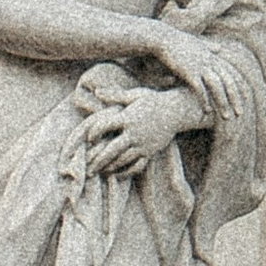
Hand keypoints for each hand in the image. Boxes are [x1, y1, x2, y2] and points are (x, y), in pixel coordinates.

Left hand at [75, 88, 190, 176]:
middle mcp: (134, 133)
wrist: (177, 111)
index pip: (104, 127)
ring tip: (99, 171)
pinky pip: (137, 166)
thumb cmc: (153, 101)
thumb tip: (96, 91)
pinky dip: (126, 172)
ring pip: (123, 160)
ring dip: (110, 167)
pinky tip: (117, 174)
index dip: (93, 133)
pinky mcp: (150, 152)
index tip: (89, 138)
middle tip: (88, 169)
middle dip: (98, 160)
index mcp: (127, 118)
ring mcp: (143, 144)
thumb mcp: (134, 95)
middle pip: (112, 150)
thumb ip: (114, 95)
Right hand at [156, 24, 251, 125]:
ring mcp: (200, 67)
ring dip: (223, 103)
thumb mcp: (198, 43)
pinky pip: (200, 89)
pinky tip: (208, 111)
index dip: (240, 87)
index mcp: (214, 56)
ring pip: (217, 88)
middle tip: (240, 114)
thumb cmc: (179, 41)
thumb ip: (210, 47)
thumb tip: (220, 48)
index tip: (247, 99)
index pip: (233, 73)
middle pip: (228, 82)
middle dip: (235, 99)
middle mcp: (210, 62)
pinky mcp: (189, 72)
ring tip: (227, 117)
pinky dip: (205, 100)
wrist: (163, 38)